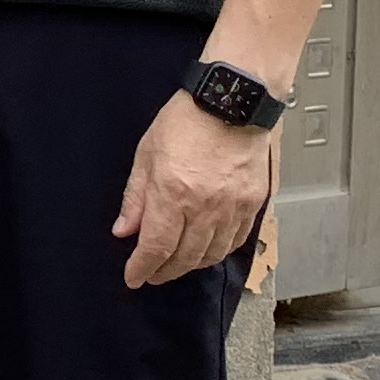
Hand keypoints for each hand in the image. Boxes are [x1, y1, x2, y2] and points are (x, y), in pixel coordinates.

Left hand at [114, 90, 276, 288]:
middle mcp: (205, 206)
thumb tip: (125, 229)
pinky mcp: (254, 203)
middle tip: (152, 274)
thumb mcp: (147, 154)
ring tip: (177, 263)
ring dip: (191, 265)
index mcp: (173, 193)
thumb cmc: (188, 119)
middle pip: (184, 257)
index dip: (142, 268)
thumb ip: (136, 197)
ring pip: (212, 254)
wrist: (232, 102)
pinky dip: (218, 251)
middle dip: (164, 271)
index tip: (134, 277)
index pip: (156, 247)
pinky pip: (236, 240)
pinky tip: (207, 249)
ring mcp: (233, 206)